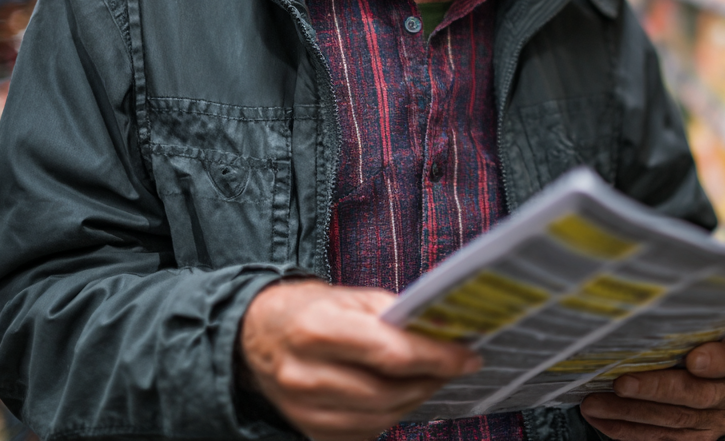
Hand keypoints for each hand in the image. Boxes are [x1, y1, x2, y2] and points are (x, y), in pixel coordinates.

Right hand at [238, 280, 480, 440]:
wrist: (254, 336)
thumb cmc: (308, 310)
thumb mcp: (349, 296)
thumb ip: (394, 313)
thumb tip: (445, 330)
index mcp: (319, 329)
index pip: (392, 353)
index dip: (438, 358)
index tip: (470, 356)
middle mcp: (307, 374)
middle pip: (389, 391)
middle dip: (431, 380)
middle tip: (455, 366)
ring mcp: (303, 408)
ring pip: (380, 418)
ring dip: (415, 400)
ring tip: (431, 378)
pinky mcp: (307, 429)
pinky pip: (362, 433)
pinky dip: (389, 416)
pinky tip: (400, 395)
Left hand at [579, 338, 724, 440]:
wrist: (716, 385)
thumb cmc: (700, 345)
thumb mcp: (705, 332)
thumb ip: (687, 330)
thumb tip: (638, 319)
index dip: (715, 360)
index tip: (693, 359)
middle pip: (696, 395)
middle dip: (655, 390)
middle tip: (620, 384)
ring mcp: (718, 423)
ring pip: (673, 421)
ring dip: (630, 413)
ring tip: (595, 403)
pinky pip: (660, 439)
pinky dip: (626, 429)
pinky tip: (601, 420)